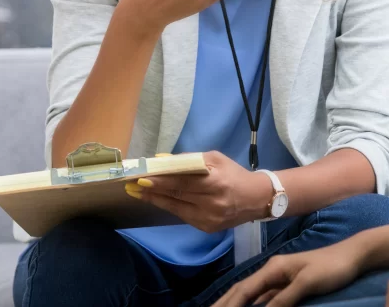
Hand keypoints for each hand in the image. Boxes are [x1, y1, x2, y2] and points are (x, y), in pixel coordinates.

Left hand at [125, 151, 272, 232]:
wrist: (257, 199)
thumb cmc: (234, 174)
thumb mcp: (215, 159)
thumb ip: (189, 160)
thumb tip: (162, 160)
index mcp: (215, 183)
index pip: (182, 182)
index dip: (161, 181)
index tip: (141, 178)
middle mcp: (212, 204)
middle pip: (176, 196)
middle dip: (152, 191)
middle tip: (132, 185)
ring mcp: (209, 219)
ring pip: (176, 209)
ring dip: (156, 200)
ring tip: (137, 194)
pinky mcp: (207, 229)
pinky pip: (183, 216)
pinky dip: (170, 207)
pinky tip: (158, 200)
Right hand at [213, 239, 364, 306]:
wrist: (352, 256)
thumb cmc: (331, 267)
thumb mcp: (307, 282)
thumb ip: (284, 298)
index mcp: (274, 268)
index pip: (245, 289)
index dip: (228, 303)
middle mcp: (273, 272)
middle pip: (243, 290)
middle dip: (225, 302)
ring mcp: (281, 279)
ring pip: (253, 295)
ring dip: (238, 304)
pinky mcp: (290, 285)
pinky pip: (266, 298)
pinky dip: (255, 305)